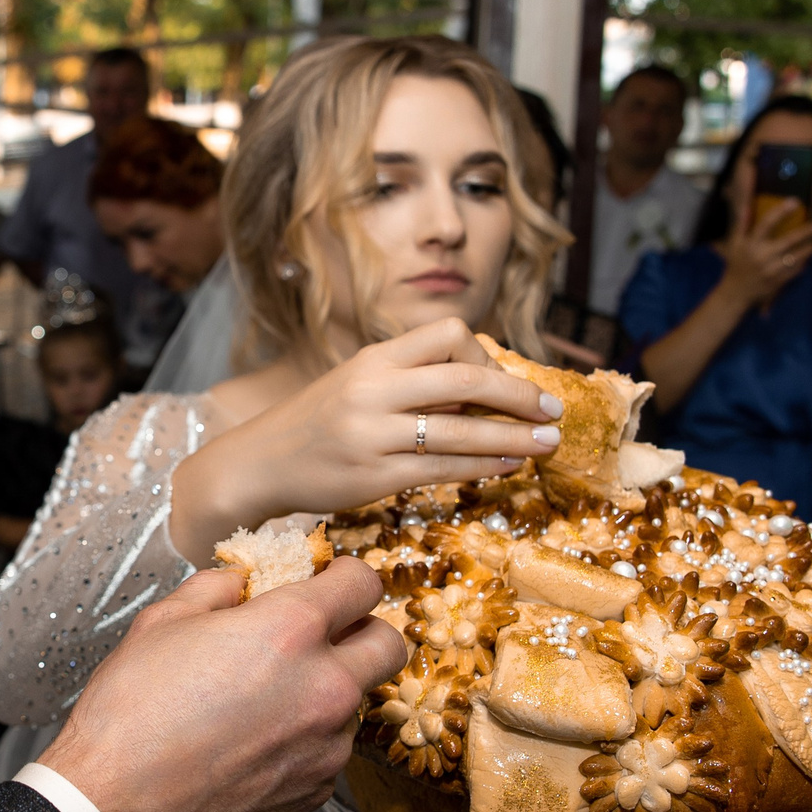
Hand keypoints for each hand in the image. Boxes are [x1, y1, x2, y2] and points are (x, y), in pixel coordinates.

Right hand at [42, 557, 404, 811]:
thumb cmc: (131, 714)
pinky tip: (256, 743)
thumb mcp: (162, 623)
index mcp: (289, 630)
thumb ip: (216, 588)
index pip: (362, 582)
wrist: (116, 806)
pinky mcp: (316, 791)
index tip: (329, 581)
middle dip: (364, 631)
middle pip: (390, 644)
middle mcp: (324, 686)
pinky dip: (306, 740)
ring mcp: (326, 745)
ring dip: (330, 692)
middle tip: (325, 636)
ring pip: (358, 702)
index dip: (345, 576)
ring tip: (269, 701)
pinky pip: (330, 750)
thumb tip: (242, 583)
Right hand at [170, 318, 563, 561]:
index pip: (447, 334)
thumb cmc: (317, 422)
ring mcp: (372, 435)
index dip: (487, 355)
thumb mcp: (356, 382)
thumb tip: (483, 380)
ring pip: (461, 429)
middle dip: (518, 394)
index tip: (502, 381)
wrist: (259, 463)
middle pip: (464, 378)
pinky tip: (508, 465)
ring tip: (547, 443)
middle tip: (552, 410)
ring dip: (514, 436)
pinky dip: (485, 464)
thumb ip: (409, 377)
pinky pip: (444, 469)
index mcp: (373, 359)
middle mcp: (373, 391)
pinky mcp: (374, 477)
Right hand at [719, 170, 811, 309]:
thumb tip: (747, 206)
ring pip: (796, 257)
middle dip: (805, 232)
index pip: (767, 223)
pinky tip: (807, 258)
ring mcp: (771, 270)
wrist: (736, 293)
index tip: (794, 202)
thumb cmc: (736, 265)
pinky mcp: (777, 282)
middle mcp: (761, 256)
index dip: (781, 212)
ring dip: (808, 250)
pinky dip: (802, 264)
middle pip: (788, 240)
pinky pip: (795, 271)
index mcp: (750, 244)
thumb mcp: (735, 244)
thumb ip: (742, 225)